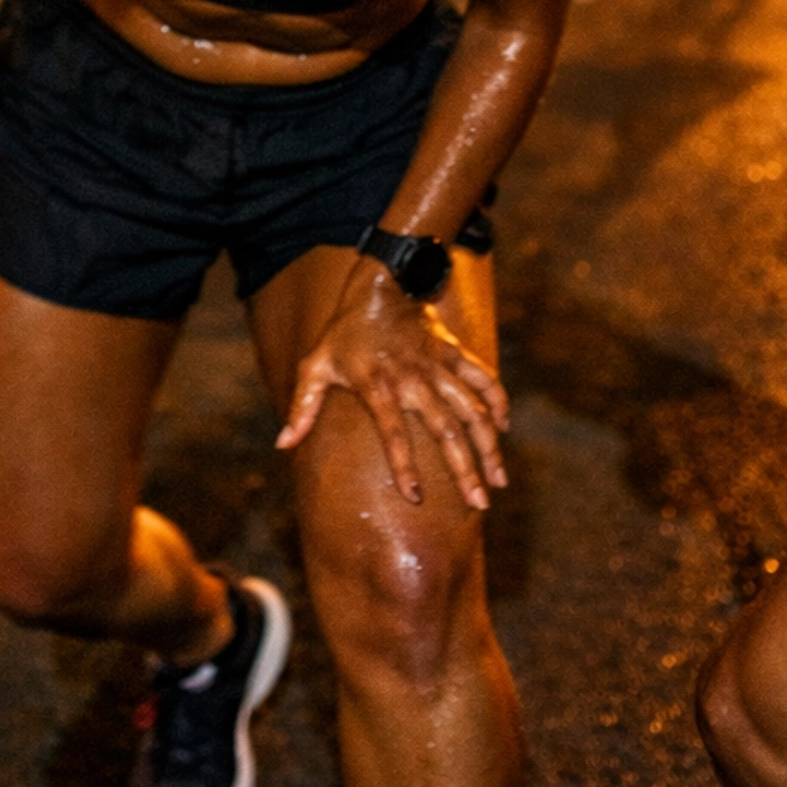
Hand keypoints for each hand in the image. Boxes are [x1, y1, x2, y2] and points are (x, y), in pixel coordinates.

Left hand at [276, 263, 509, 509]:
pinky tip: (504, 427)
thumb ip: (302, 405)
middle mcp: (413, 377)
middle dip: (464, 468)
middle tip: (480, 503)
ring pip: (471, 408)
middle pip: (445, 428)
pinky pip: (483, 377)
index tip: (416, 498)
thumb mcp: (315, 363)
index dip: (404, 465)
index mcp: (378, 385)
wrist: (380, 283)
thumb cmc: (344, 332)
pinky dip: (497, 400)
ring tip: (499, 479)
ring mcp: (438, 364)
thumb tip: (282, 444)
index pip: (394, 433)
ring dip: (488, 444)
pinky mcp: (454, 351)